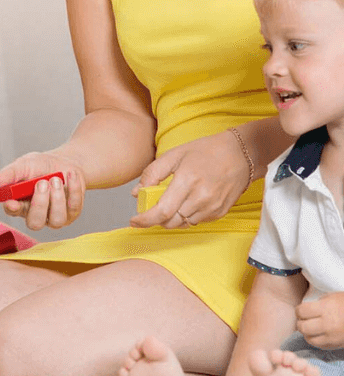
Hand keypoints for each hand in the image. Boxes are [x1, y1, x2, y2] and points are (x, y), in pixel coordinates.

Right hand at [0, 152, 85, 230]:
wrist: (66, 162)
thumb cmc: (41, 166)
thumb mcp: (24, 164)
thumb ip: (10, 173)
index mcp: (18, 203)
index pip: (12, 211)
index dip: (12, 208)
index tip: (13, 201)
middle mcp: (35, 214)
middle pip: (35, 222)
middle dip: (40, 203)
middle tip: (42, 182)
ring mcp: (54, 217)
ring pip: (56, 220)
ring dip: (57, 198)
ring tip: (56, 178)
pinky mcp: (71, 214)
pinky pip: (73, 208)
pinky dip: (73, 189)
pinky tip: (70, 175)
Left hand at [130, 130, 249, 228]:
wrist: (242, 154)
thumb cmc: (206, 151)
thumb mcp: (174, 155)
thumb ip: (152, 174)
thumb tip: (136, 193)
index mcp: (187, 181)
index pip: (162, 211)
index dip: (145, 220)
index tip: (134, 221)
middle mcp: (201, 197)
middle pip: (170, 222)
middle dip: (156, 219)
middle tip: (152, 208)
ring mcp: (212, 206)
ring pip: (182, 224)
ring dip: (171, 218)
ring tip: (172, 202)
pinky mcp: (220, 212)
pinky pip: (196, 222)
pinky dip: (186, 216)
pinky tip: (187, 202)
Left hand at [296, 292, 343, 348]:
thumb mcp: (333, 297)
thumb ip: (318, 303)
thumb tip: (305, 309)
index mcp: (326, 308)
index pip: (301, 311)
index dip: (299, 311)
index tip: (302, 310)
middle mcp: (327, 324)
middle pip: (302, 327)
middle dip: (301, 322)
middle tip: (304, 320)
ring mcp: (332, 336)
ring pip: (309, 339)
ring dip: (307, 333)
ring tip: (311, 328)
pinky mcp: (336, 344)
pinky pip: (319, 345)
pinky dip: (315, 340)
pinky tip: (318, 334)